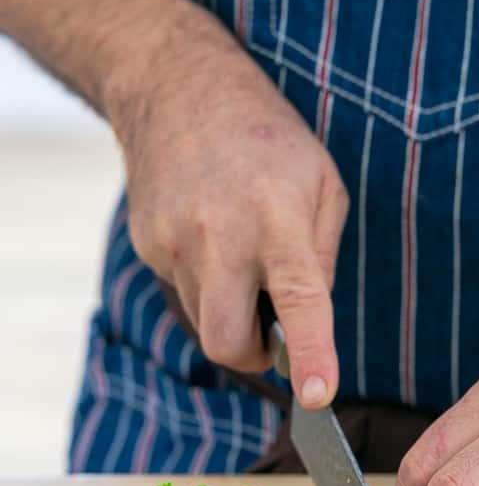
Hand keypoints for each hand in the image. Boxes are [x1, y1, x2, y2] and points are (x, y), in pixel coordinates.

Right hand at [111, 36, 347, 404]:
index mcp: (277, 218)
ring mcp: (174, 242)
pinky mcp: (148, 245)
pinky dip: (207, 284)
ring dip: (231, 312)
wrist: (177, 88)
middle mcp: (220, 235)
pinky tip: (212, 238)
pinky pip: (185, 292)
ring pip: (206, 321)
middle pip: (228, 342)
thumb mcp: (323, 186)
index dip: (310, 353)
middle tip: (271, 335)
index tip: (317, 397)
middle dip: (253, 357)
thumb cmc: (268, 139)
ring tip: (241, 257)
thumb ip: (322, 259)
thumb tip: (309, 323)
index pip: (299, 300)